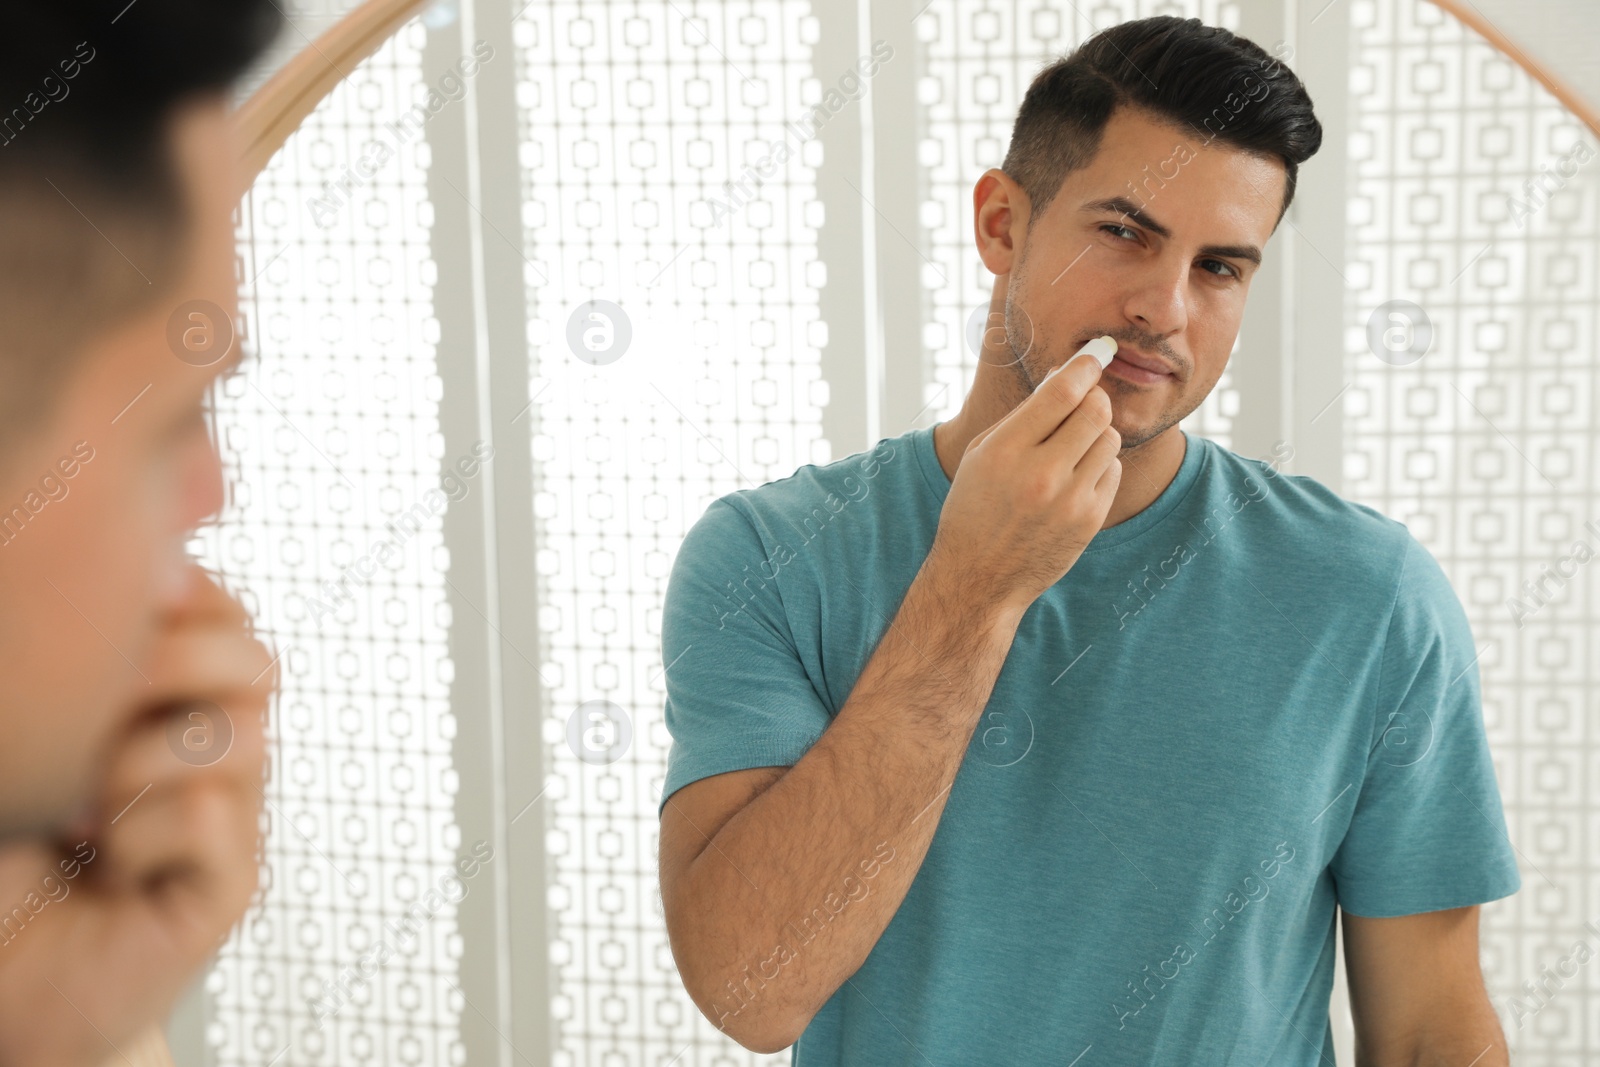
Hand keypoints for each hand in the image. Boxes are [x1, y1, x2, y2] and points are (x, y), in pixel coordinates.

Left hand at [0, 565, 273, 1066]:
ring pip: (237, 735)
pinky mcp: (233, 883)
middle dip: (168, 666)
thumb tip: (160, 563)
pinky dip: (140, 836)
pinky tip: (108, 866)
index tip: (123, 614)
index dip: (179, 599)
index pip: (220, 610)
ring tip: (80, 812)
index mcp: (169, 700)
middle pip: (253, 660)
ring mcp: (228, 816)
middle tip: (90, 720)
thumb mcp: (33, 729)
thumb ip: (86, 654)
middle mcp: (207, 752)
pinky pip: (210, 817)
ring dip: (138, 762)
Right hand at [930, 350, 1120, 616]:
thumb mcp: (982, 455)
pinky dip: (1098, 466)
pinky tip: (1073, 478)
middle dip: (1093, 398)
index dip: (1085, 366)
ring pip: (1109, 438)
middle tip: (1082, 401)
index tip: (1097, 354)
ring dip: (1095, 434)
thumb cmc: (975, 508)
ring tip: (1069, 448)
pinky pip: (1112, 470)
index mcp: (1005, 451)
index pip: (1061, 392)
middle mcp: (1041, 474)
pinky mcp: (1090, 520)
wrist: (979, 577)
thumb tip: (1065, 378)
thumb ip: (1023, 417)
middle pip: (1096, 410)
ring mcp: (1070, 500)